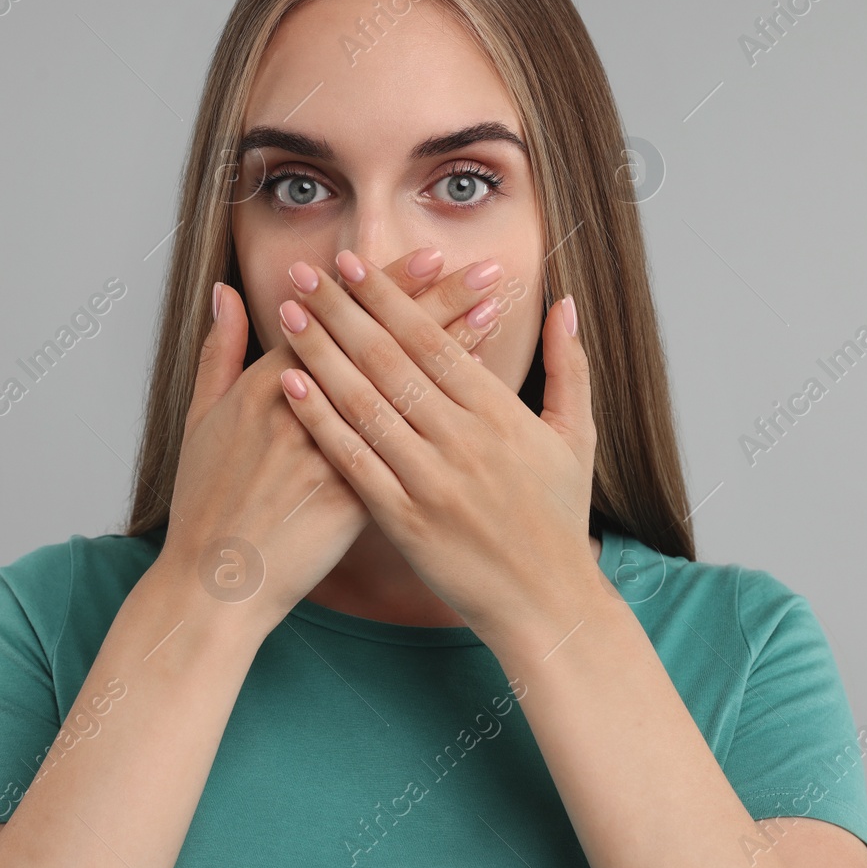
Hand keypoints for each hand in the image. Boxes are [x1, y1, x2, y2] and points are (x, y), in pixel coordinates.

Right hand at [153, 248, 511, 635]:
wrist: (212, 581)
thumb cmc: (206, 503)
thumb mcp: (200, 418)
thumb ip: (219, 351)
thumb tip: (228, 293)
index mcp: (266, 385)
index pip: (340, 319)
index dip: (388, 288)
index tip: (431, 257)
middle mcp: (304, 412)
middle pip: (384, 345)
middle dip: (439, 301)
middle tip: (484, 268)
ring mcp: (332, 455)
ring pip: (404, 391)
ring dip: (455, 348)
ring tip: (495, 314)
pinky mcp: (354, 500)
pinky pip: (414, 447)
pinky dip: (448, 416)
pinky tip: (481, 395)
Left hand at [274, 248, 599, 644]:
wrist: (547, 602)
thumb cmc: (559, 518)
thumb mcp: (577, 437)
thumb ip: (570, 366)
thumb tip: (566, 304)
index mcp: (500, 414)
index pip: (433, 340)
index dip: (389, 298)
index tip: (353, 265)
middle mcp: (463, 440)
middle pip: (390, 361)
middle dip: (343, 311)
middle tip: (305, 273)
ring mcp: (430, 480)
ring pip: (365, 403)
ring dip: (321, 353)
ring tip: (289, 314)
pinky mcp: (404, 520)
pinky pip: (354, 460)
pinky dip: (321, 420)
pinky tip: (291, 385)